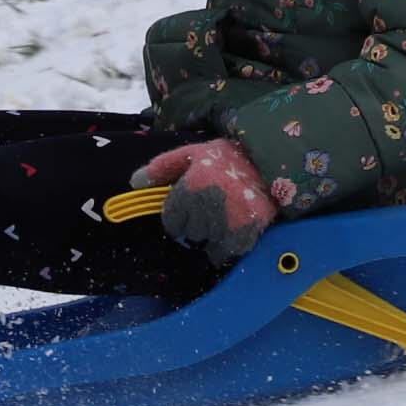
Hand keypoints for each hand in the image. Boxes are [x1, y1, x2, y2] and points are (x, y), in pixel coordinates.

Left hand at [131, 139, 280, 264]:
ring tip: (224, 217)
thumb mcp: (191, 154)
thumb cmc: (227, 157)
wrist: (272, 161)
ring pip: (208, 244)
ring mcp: (228, 221)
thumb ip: (161, 167)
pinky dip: (229, 244)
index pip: (171, 221)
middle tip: (212, 209)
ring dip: (213, 236)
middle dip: (198, 224)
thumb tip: (134, 183)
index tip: (190, 209)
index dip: (179, 216)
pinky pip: (228, 251)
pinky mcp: (247, 231)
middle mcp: (207, 206)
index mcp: (191, 186)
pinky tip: (235, 227)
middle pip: (190, 234)